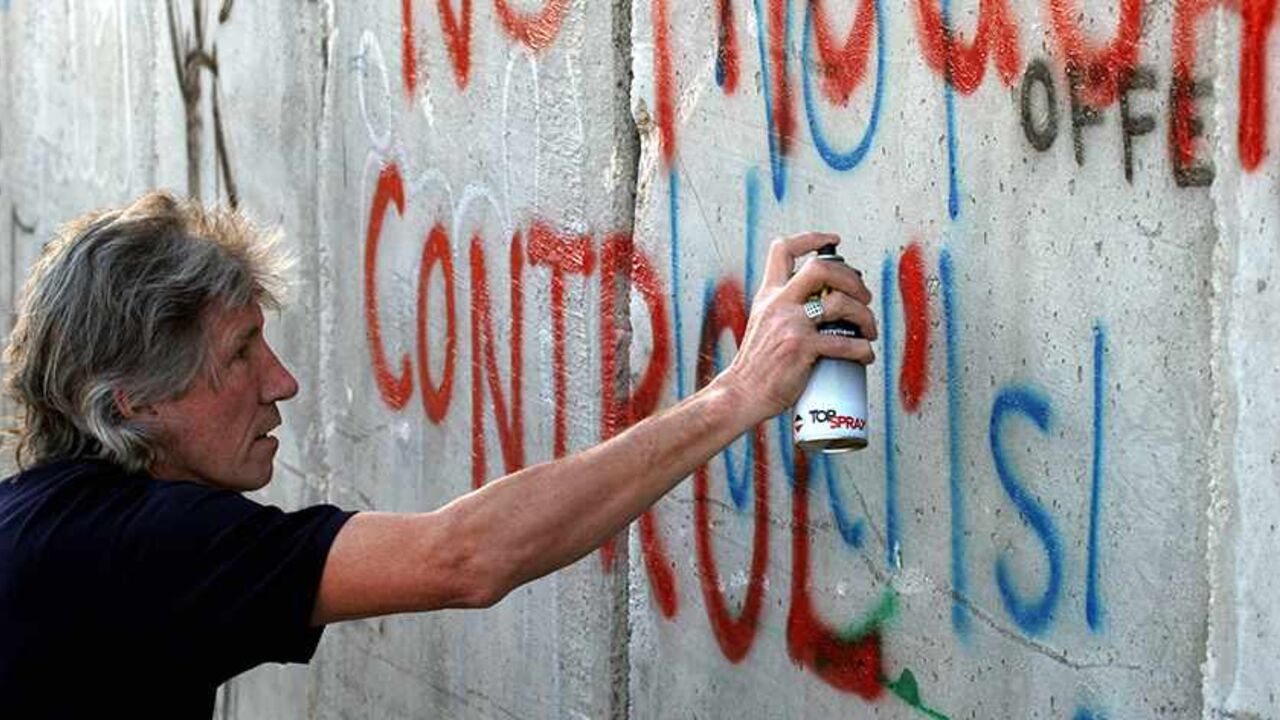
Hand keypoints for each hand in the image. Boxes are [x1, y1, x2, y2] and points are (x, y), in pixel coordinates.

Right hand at [715, 233, 876, 421]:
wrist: (743, 393)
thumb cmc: (758, 364)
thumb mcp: (763, 323)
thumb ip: (785, 307)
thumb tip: (823, 300)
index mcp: (768, 294)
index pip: (783, 250)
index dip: (811, 238)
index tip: (833, 241)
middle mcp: (779, 304)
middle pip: (821, 268)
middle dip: (851, 277)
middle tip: (862, 296)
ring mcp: (791, 325)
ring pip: (841, 303)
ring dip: (865, 316)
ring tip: (869, 330)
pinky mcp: (802, 349)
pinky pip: (844, 343)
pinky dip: (863, 349)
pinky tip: (865, 355)